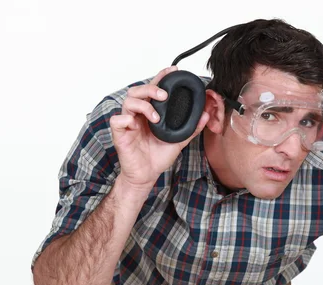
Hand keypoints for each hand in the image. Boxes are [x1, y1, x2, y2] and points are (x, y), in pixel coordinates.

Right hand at [109, 65, 209, 190]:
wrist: (147, 175)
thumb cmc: (158, 157)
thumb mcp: (179, 141)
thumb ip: (191, 128)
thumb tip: (205, 115)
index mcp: (150, 113)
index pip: (153, 90)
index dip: (161, 77)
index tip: (173, 70)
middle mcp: (137, 115)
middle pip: (137, 91)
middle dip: (150, 88)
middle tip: (164, 96)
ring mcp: (128, 124)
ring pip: (127, 102)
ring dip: (143, 105)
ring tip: (156, 118)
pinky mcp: (119, 134)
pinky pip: (117, 120)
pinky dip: (126, 119)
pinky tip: (135, 125)